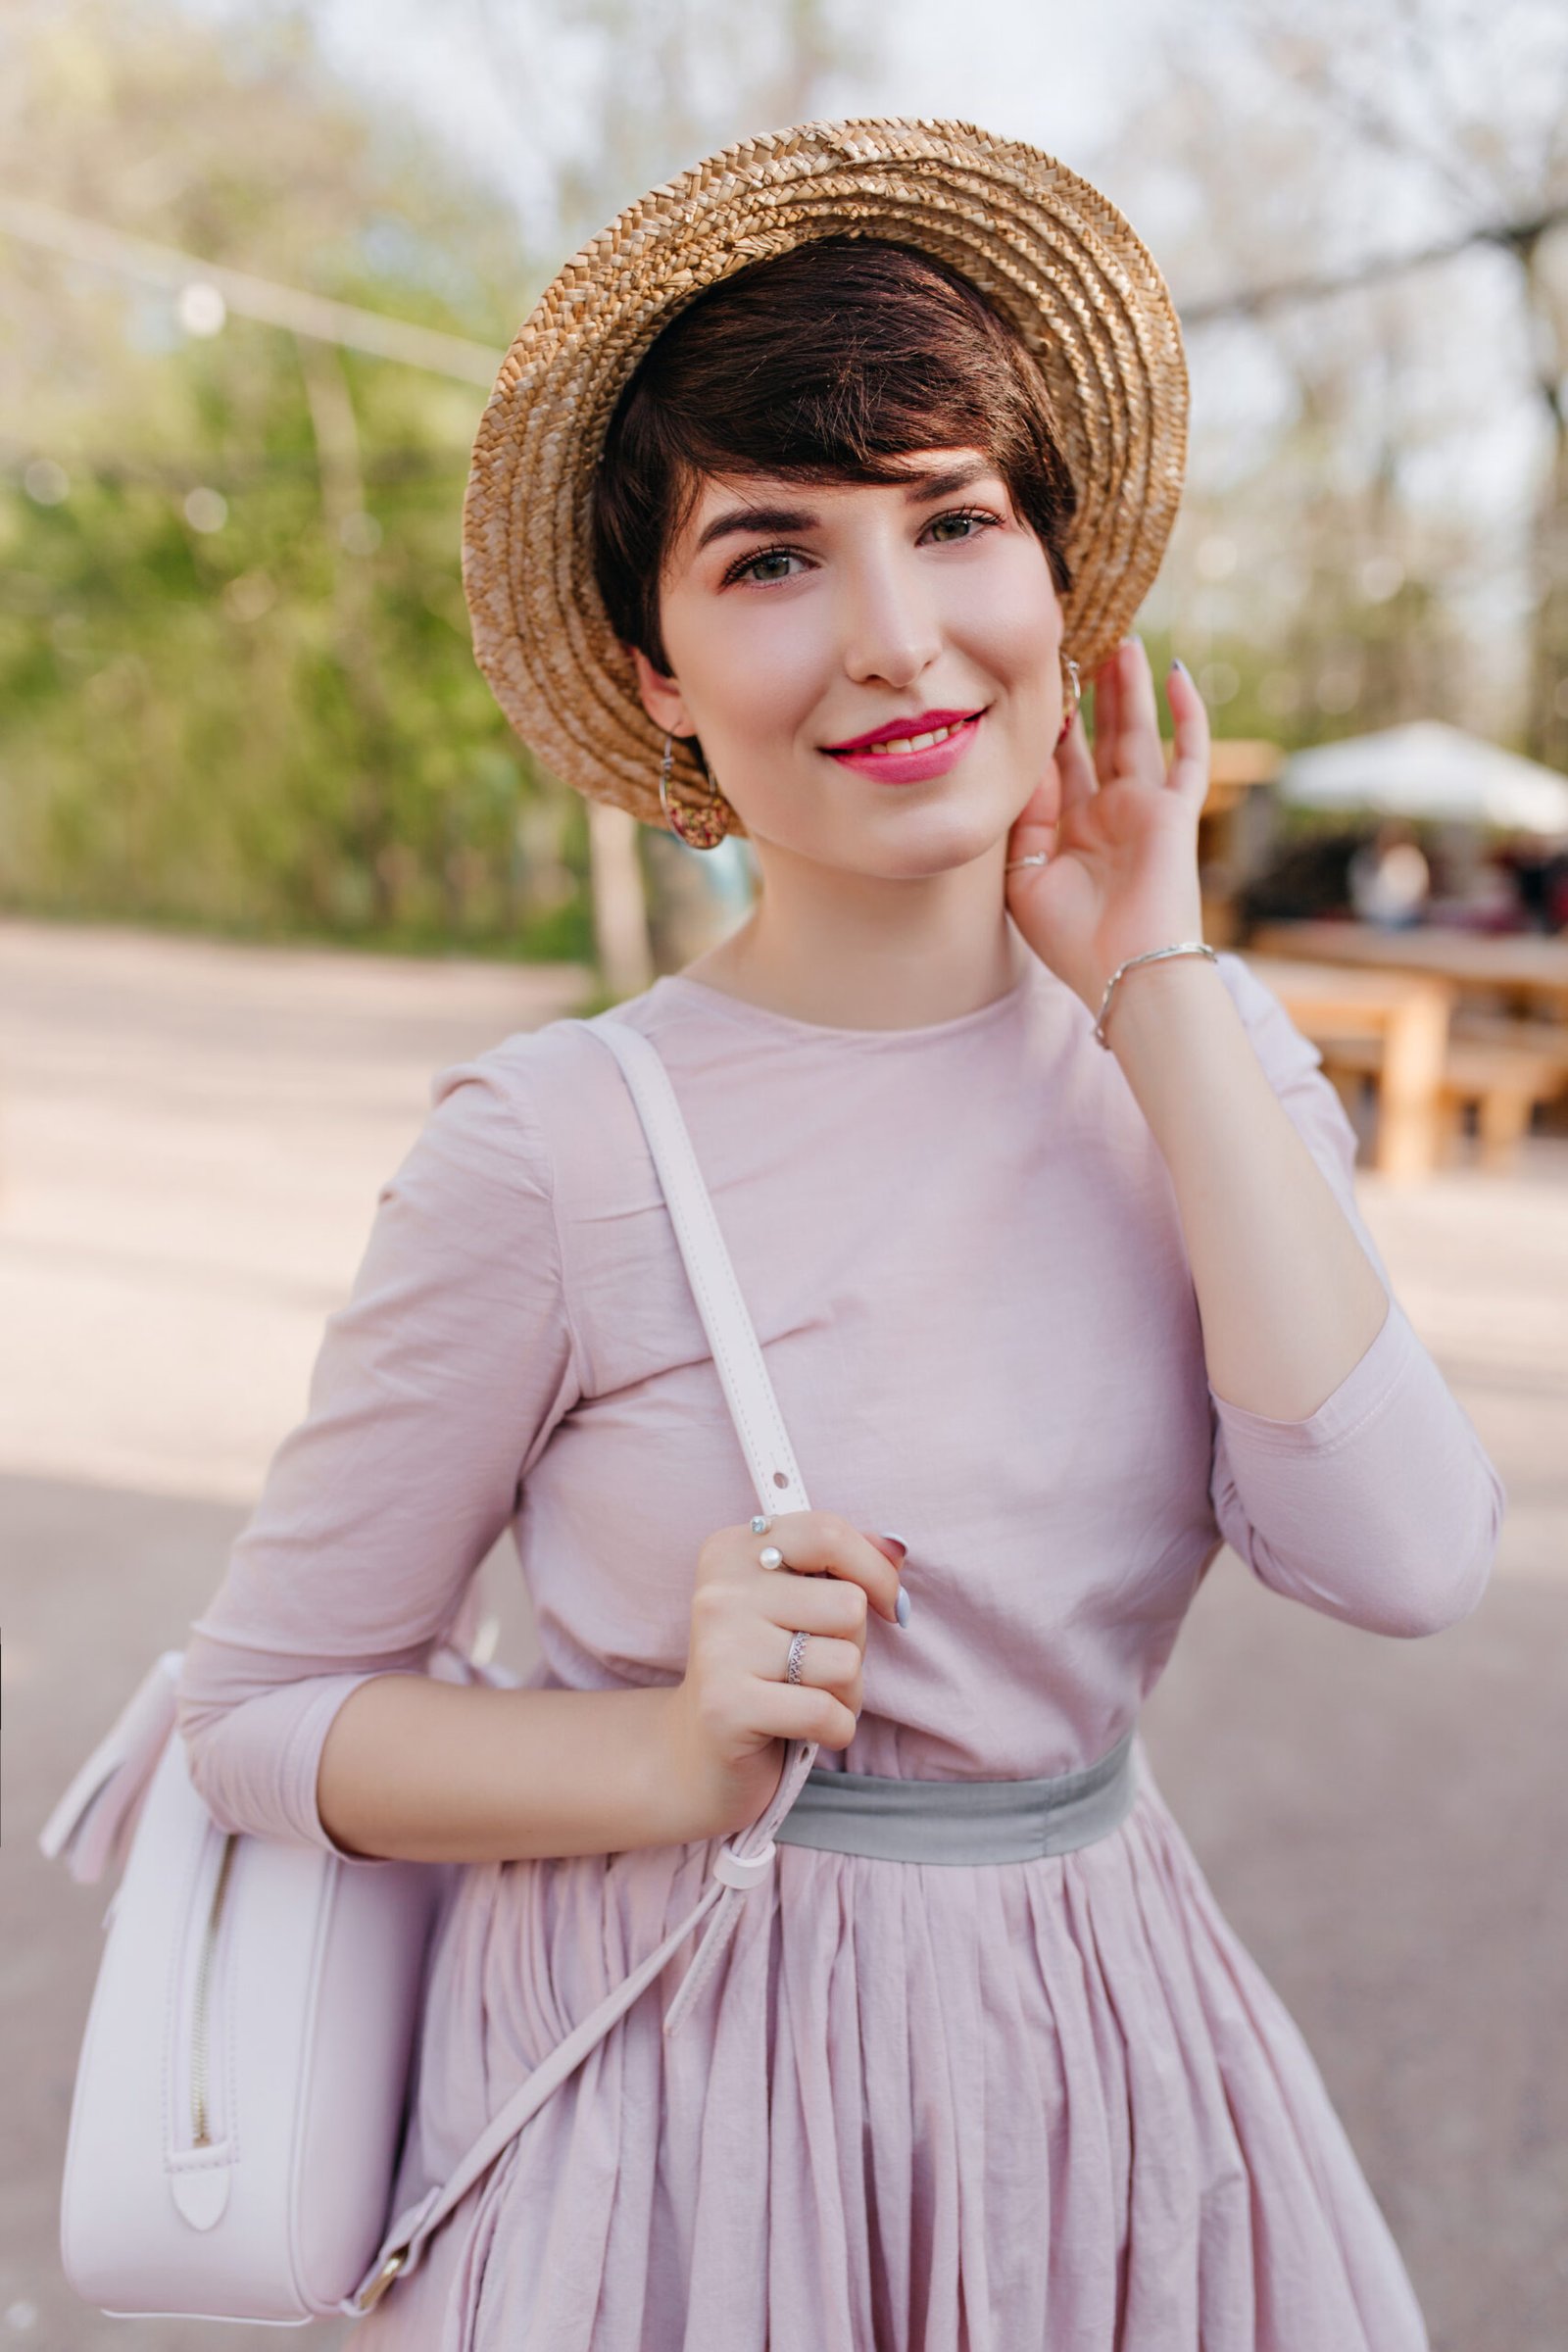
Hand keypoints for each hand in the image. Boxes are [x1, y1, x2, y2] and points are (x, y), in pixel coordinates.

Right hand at [663, 1511, 906, 1840]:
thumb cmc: (765, 1669)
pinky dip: (835, 1730)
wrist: (699, 1753)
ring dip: (846, 1693)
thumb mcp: (799, 1604)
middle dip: (855, 1645)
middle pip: (848, 1605)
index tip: (885, 1604)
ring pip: (846, 1662)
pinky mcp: (727, 1707)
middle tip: (817, 1666)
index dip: (874, 1571)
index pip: (826, 1533)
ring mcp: (719, 1648)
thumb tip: (897, 1550)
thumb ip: (846, 1567)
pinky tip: (805, 1731)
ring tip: (808, 1697)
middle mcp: (720, 1591)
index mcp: (733, 1551)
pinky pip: (827, 1713)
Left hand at [1003, 640, 1210, 1018]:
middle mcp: (1108, 813)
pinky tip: (1176, 672)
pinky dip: (1188, 714)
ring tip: (1122, 642)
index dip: (1048, 725)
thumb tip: (1032, 767)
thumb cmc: (1071, 940)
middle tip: (1080, 646)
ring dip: (1131, 689)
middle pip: (1100, 739)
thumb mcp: (1023, 879)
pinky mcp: (1176, 811)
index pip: (1059, 764)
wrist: (1123, 973)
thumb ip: (1023, 821)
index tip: (1032, 681)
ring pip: (1139, 733)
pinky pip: (1189, 753)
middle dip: (1091, 695)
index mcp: (1071, 831)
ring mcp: (1145, 809)